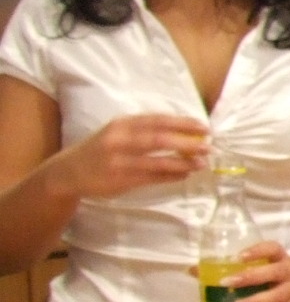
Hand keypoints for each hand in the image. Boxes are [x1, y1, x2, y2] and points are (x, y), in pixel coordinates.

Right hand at [51, 113, 208, 199]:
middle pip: (159, 140)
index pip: (157, 120)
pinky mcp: (119, 180)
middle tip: (208, 146)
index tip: (203, 127)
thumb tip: (183, 131)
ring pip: (157, 162)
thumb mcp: (117, 131)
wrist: (68, 171)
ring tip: (201, 163)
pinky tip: (185, 175)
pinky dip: (170, 176)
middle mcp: (119, 140)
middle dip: (187, 143)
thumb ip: (144, 130)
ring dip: (182, 163)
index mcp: (122, 124)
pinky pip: (151, 178)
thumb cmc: (101, 149)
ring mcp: (119, 162)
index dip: (183, 123)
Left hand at [220, 241, 289, 301]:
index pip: (271, 249)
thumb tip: (192, 270)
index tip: (237, 257)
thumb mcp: (271, 261)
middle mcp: (289, 272)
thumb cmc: (283, 268)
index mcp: (281, 257)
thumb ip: (241, 265)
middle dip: (250, 277)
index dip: (256, 251)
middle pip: (272, 273)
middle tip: (227, 282)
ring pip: (275, 296)